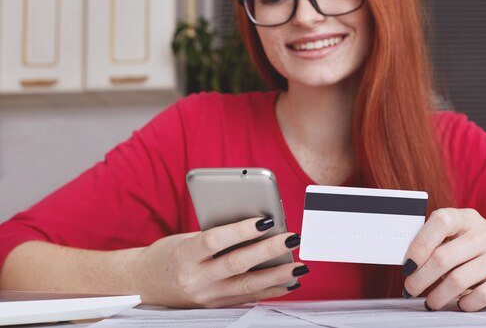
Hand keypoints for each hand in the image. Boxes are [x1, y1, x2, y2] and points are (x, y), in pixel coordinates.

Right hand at [128, 217, 306, 307]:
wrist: (145, 285)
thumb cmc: (169, 254)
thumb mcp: (186, 239)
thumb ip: (217, 235)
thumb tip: (257, 226)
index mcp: (185, 256)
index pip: (215, 240)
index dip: (242, 230)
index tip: (266, 220)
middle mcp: (196, 280)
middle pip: (237, 264)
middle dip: (269, 251)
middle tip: (292, 238)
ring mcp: (207, 297)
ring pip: (248, 286)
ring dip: (278, 275)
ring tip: (299, 265)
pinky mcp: (216, 307)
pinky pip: (248, 298)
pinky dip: (271, 290)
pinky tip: (289, 282)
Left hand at [402, 208, 485, 310]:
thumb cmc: (474, 253)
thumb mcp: (457, 240)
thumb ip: (436, 245)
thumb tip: (408, 264)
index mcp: (468, 218)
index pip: (441, 221)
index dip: (420, 244)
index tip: (407, 265)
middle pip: (444, 256)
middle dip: (421, 277)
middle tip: (410, 289)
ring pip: (459, 279)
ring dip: (438, 295)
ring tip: (430, 302)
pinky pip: (480, 296)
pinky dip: (465, 303)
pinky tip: (459, 304)